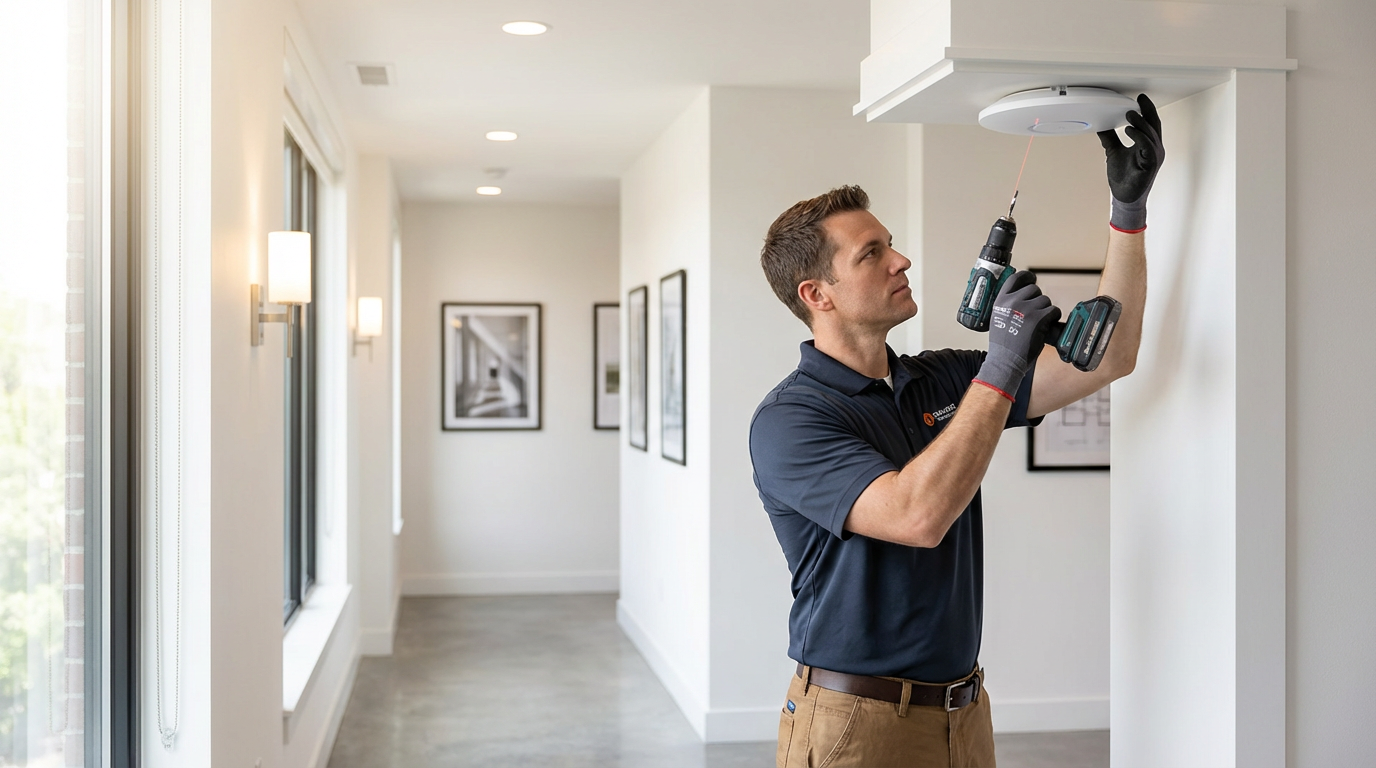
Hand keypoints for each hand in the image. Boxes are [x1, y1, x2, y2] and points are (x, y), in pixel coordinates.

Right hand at [975, 271, 1060, 398]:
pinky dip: (1053, 317)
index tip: (1032, 279)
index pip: (1016, 278)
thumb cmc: (1002, 344)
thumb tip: (1021, 295)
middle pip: (1034, 289)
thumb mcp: (997, 318)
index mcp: (1001, 300)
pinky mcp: (1039, 318)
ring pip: (1045, 300)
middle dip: (1037, 299)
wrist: (1005, 361)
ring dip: (1045, 310)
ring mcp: (1026, 309)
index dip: (1027, 277)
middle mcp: (1013, 301)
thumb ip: (1007, 305)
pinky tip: (1046, 325)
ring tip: (1038, 323)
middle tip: (1035, 313)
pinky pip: (1054, 310)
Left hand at [1098, 94, 1164, 232]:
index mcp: (1148, 145)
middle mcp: (1154, 149)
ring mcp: (1154, 157)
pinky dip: (1139, 137)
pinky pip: (1148, 147)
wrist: (1124, 198)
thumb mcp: (1114, 152)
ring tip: (1130, 114)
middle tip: (1138, 100)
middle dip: (1147, 111)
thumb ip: (1110, 138)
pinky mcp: (1150, 165)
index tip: (1140, 98)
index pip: (1150, 123)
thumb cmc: (1124, 178)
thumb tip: (1101, 125)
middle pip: (1154, 125)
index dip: (1147, 110)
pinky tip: (1129, 130)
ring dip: (1141, 122)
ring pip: (1151, 134)